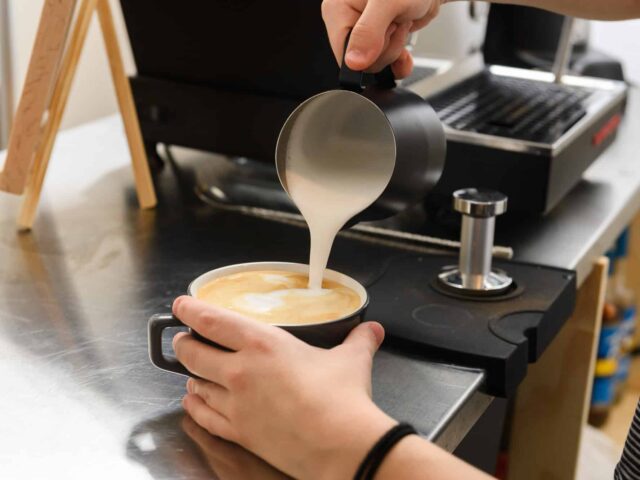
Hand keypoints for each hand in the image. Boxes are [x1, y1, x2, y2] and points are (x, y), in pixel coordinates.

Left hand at [172, 296, 395, 479]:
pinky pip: (205, 416)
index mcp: (263, 344)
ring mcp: (236, 404)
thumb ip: (358, 341)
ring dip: (190, 375)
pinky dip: (195, 406)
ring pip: (196, 384)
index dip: (191, 311)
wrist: (340, 445)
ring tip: (192, 371)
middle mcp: (241, 371)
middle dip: (183, 344)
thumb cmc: (341, 398)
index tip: (181, 305)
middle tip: (183, 339)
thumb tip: (373, 331)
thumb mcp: (351, 360)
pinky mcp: (239, 432)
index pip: (213, 322)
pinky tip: (192, 402)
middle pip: (194, 353)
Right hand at [321, 0, 443, 77]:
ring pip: (373, 63)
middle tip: (395, 24)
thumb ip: (369, 30)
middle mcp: (347, 20)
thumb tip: (354, 62)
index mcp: (338, 9)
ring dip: (394, 48)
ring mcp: (362, 30)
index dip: (368, 53)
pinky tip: (404, 52)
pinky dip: (397, 61)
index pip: (343, 54)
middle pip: (359, 61)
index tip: (384, 32)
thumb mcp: (389, 2)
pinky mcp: (377, 37)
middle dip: (385, 48)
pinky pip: (383, 63)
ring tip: (400, 23)